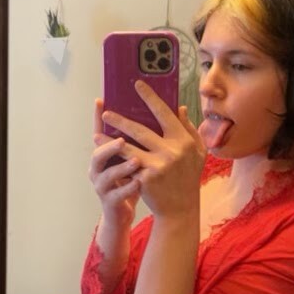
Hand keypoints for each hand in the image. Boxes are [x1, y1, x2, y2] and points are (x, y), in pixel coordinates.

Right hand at [88, 98, 140, 225]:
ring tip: (136, 161)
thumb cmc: (131, 180)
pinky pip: (117, 195)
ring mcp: (102, 185)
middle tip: (123, 139)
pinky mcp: (109, 202)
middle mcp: (99, 168)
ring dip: (121, 167)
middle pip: (98, 154)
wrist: (122, 213)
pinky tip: (139, 184)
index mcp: (105, 154)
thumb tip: (167, 112)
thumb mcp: (136, 158)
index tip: (100, 101)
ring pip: (107, 175)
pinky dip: (128, 189)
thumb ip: (145, 138)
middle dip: (110, 145)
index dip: (97, 117)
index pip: (100, 132)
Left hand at [101, 82, 205, 219]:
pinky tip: (103, 155)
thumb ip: (189, 129)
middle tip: (106, 112)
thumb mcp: (197, 152)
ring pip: (127, 147)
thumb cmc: (188, 177)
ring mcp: (157, 165)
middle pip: (140, 129)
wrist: (180, 208)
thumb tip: (180, 108)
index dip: (150, 97)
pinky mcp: (145, 178)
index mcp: (183, 140)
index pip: (164, 113)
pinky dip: (114, 159)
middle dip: (120, 120)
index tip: (137, 85)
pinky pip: (126, 165)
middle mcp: (171, 151)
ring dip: (109, 141)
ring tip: (97, 135)